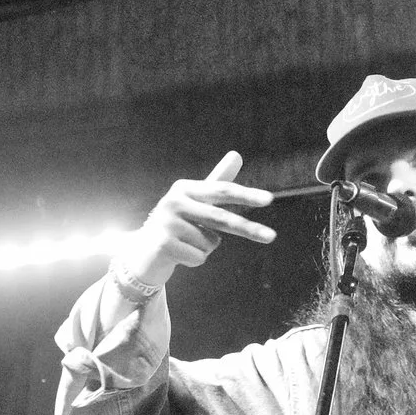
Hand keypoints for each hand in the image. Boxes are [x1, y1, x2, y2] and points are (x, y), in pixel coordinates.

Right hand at [116, 151, 275, 286]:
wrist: (143, 251)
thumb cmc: (177, 223)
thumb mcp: (197, 201)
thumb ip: (217, 180)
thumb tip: (237, 154)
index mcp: (184, 188)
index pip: (221, 190)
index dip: (246, 195)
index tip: (269, 199)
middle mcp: (173, 201)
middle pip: (220, 218)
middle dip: (248, 229)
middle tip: (272, 236)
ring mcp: (166, 223)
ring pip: (210, 243)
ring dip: (205, 248)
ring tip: (185, 244)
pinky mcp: (163, 244)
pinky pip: (199, 257)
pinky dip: (194, 260)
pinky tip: (179, 254)